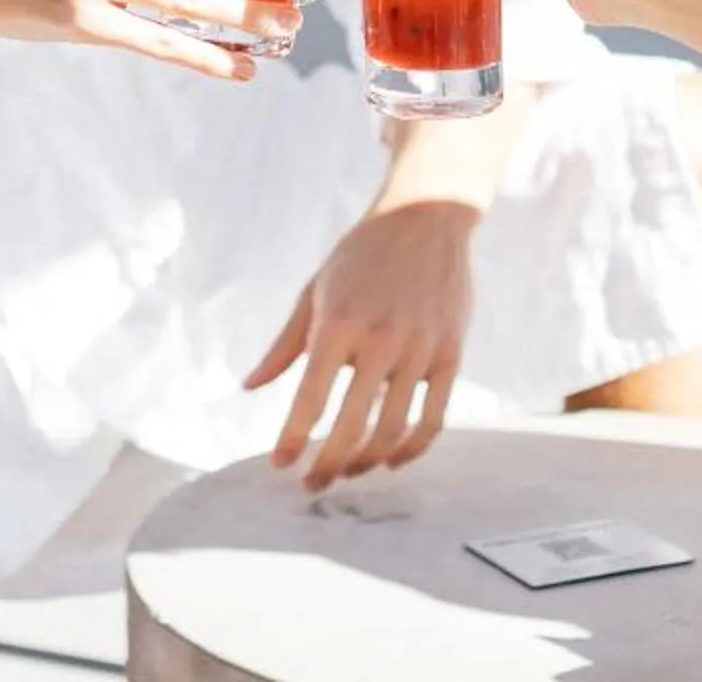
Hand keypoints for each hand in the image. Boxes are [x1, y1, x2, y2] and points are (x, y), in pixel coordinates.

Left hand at [245, 198, 480, 489]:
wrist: (427, 217)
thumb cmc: (361, 254)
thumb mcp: (315, 290)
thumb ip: (285, 344)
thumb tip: (251, 386)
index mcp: (338, 322)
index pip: (310, 397)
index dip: (293, 439)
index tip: (280, 464)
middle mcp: (380, 340)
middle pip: (351, 424)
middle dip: (327, 463)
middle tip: (313, 484)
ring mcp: (419, 350)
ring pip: (393, 429)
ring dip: (366, 461)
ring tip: (347, 472)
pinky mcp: (450, 356)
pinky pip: (433, 419)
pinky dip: (411, 448)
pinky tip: (390, 459)